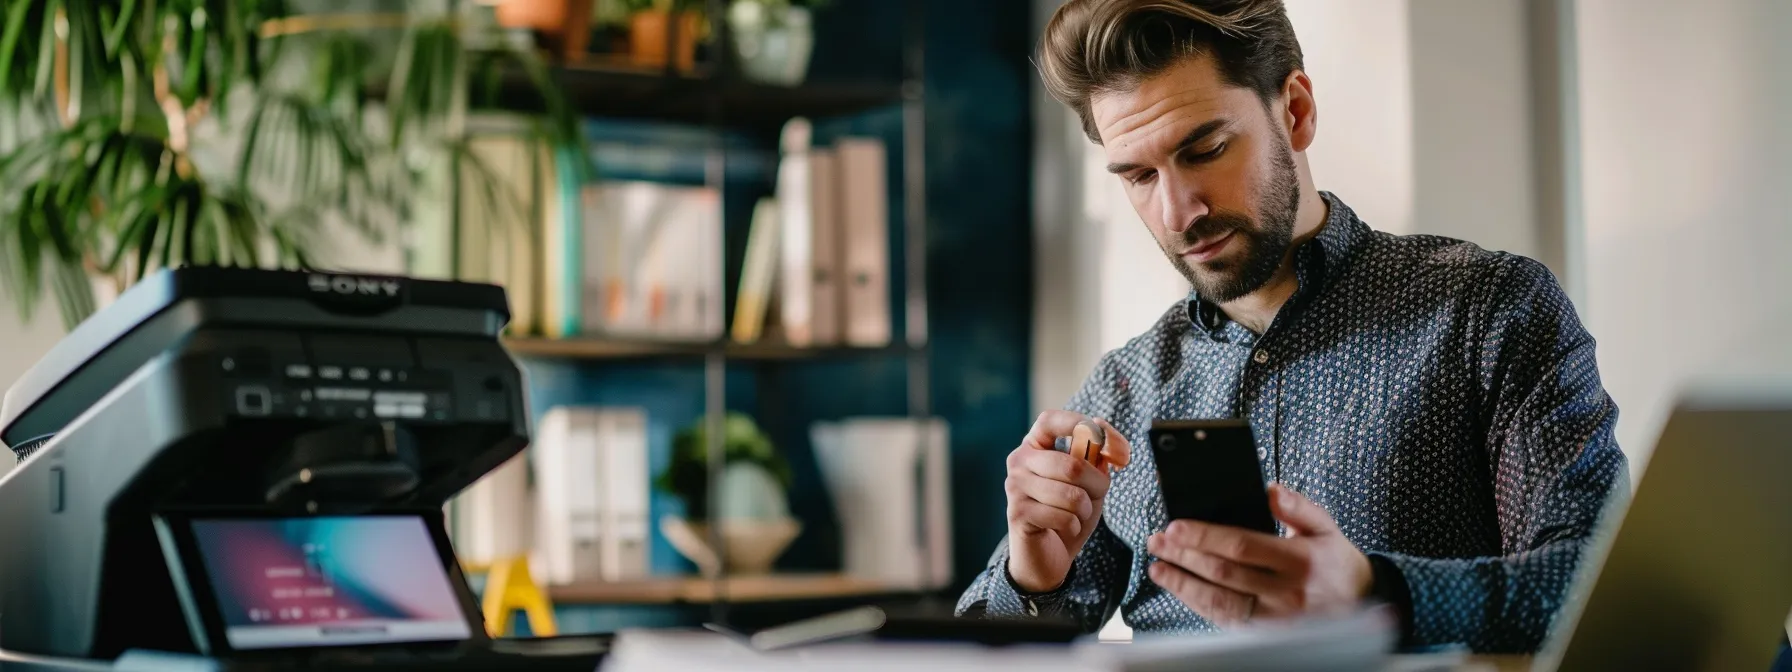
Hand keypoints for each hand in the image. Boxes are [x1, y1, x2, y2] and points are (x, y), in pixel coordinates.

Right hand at [1005, 411, 1132, 592]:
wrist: (1046, 556)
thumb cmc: (1068, 513)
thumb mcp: (1090, 483)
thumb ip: (1099, 460)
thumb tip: (1113, 447)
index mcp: (1036, 445)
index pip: (1052, 420)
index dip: (1081, 425)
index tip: (1114, 448)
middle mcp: (1019, 460)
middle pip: (1072, 465)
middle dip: (1096, 486)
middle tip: (1092, 498)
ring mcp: (1014, 485)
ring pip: (1071, 494)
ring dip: (1084, 510)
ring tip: (1074, 516)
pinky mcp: (1017, 512)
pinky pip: (1063, 516)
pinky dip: (1073, 526)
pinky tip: (1063, 529)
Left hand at [1146, 483, 1371, 626]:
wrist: (1360, 602)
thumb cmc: (1335, 560)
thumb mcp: (1325, 526)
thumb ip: (1298, 507)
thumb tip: (1271, 490)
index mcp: (1301, 560)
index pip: (1242, 546)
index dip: (1204, 536)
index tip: (1175, 527)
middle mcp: (1288, 592)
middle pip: (1224, 573)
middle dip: (1184, 556)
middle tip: (1158, 542)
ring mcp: (1276, 617)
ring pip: (1220, 601)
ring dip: (1183, 584)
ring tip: (1158, 568)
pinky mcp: (1267, 633)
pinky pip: (1226, 619)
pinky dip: (1198, 604)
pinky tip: (1181, 589)